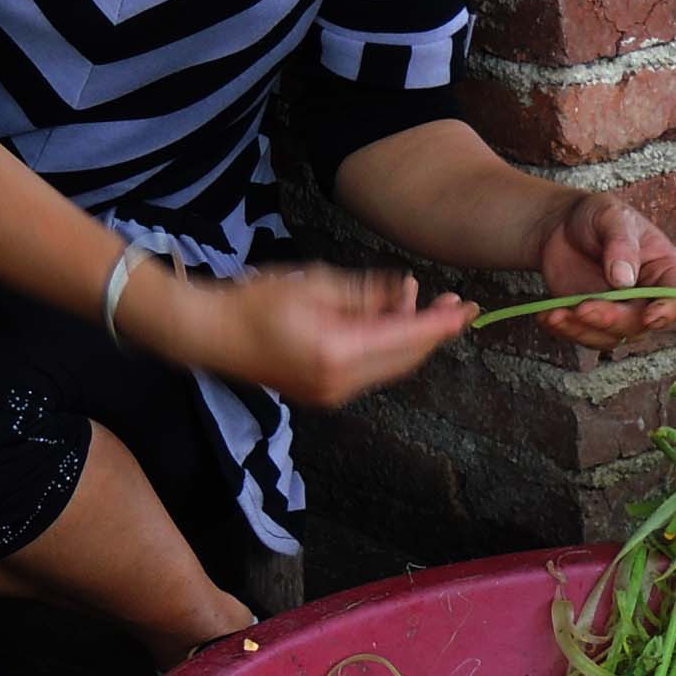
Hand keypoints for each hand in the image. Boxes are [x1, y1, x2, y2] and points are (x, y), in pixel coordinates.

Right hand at [161, 265, 474, 407]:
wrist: (208, 334)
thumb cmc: (254, 301)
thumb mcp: (316, 283)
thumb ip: (366, 292)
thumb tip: (407, 292)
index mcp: (338, 352)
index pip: (406, 339)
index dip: (440, 324)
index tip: (467, 309)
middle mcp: (339, 381)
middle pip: (404, 358)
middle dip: (431, 330)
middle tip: (452, 301)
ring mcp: (331, 393)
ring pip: (388, 366)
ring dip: (407, 335)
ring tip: (411, 296)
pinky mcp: (323, 393)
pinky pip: (368, 371)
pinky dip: (383, 346)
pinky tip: (384, 317)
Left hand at [528, 191, 675, 346]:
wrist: (563, 227)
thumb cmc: (597, 216)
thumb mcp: (611, 216)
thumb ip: (621, 244)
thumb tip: (624, 280)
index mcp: (664, 270)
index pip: (675, 296)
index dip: (666, 311)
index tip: (649, 317)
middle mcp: (647, 298)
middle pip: (639, 323)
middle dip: (611, 320)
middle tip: (582, 308)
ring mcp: (620, 312)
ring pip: (610, 337)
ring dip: (583, 330)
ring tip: (555, 313)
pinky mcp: (593, 321)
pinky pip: (583, 336)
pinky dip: (565, 331)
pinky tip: (547, 315)